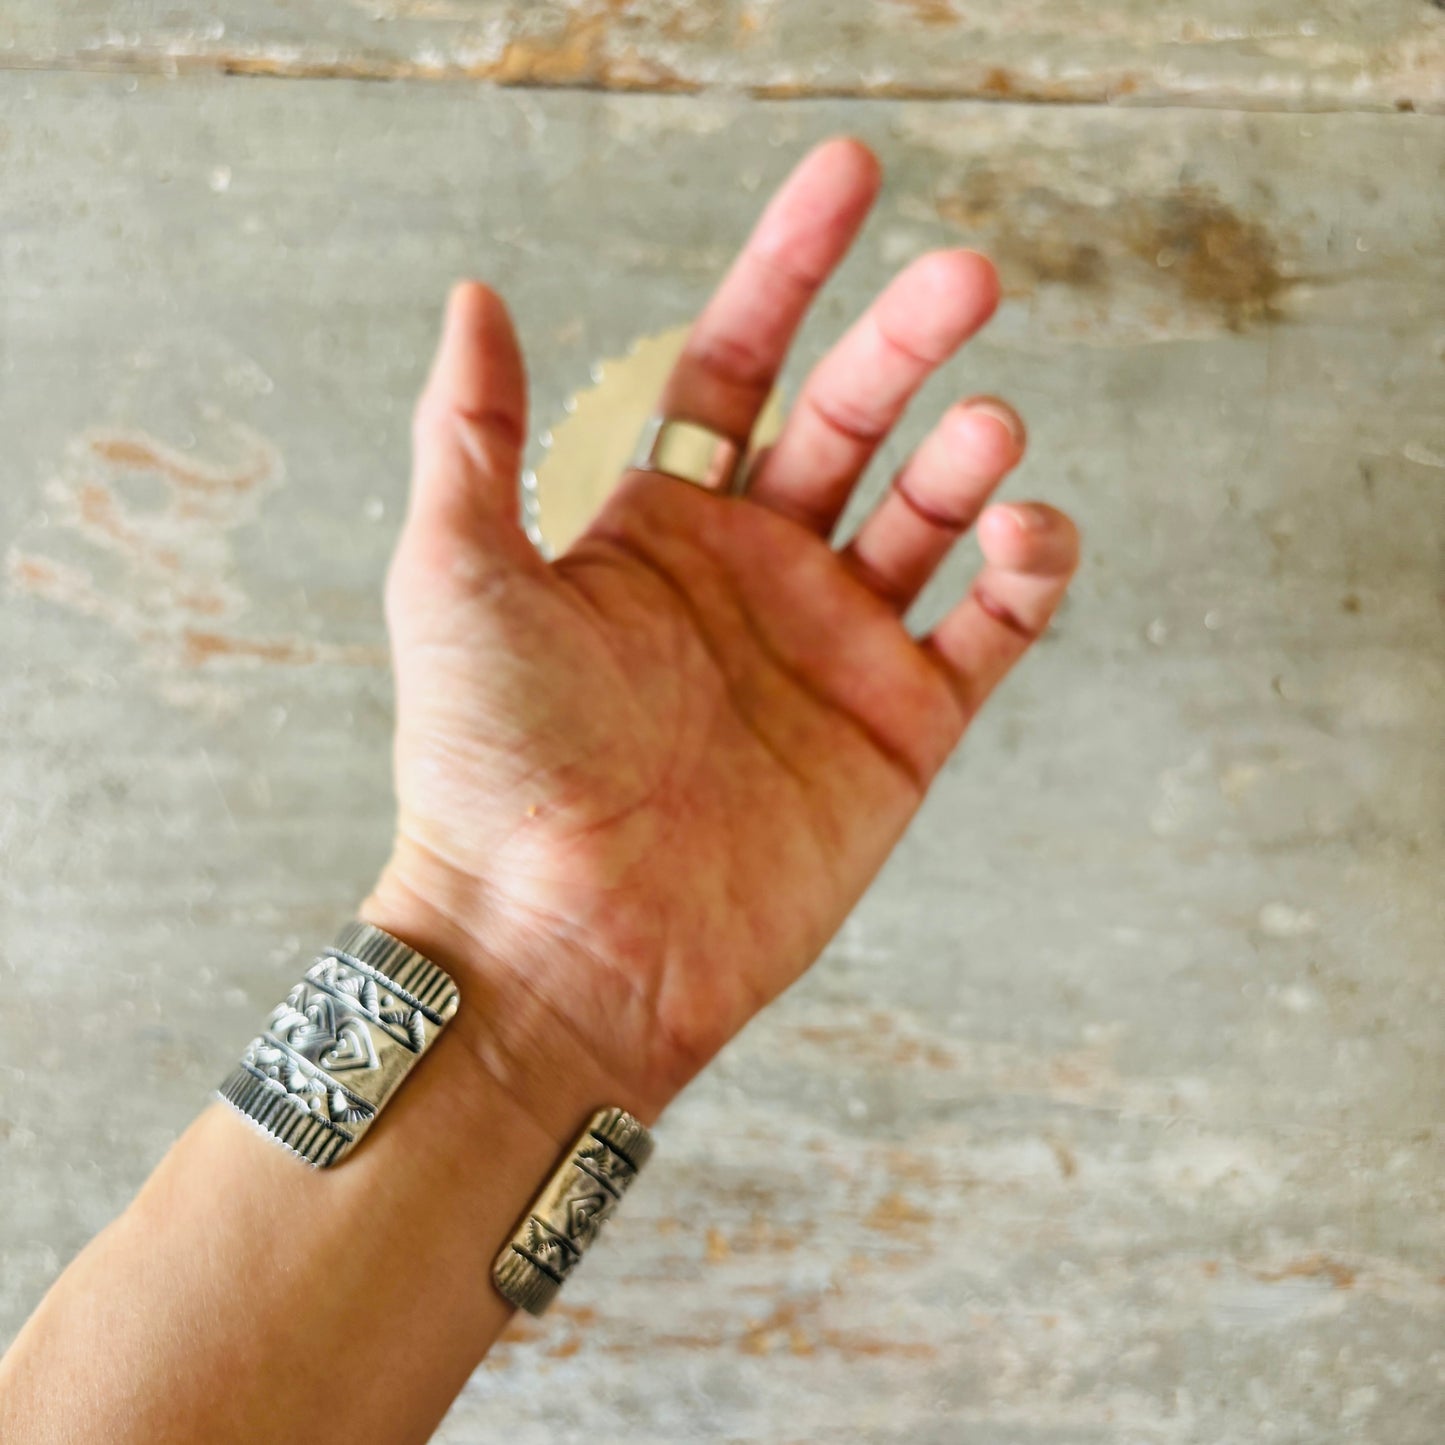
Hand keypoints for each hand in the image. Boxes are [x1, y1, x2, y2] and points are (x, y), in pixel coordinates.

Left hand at [364, 139, 1078, 1137]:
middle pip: (851, 423)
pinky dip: (1029, 573)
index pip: (738, 365)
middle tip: (968, 274)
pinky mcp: (902, 733)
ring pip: (932, 520)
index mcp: (658, 532)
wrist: (561, 947)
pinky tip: (1023, 532)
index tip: (851, 176)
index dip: (790, 266)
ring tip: (984, 427)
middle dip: (908, 342)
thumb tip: (475, 296)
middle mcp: (753, 580)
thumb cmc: (491, 771)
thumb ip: (474, 436)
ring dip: (969, 457)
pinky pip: (993, 631)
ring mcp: (834, 653)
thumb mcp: (456, 579)